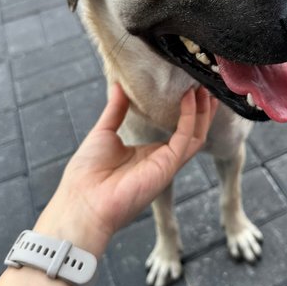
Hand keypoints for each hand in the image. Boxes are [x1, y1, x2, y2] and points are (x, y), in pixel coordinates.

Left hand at [34, 84, 217, 256]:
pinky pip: (185, 138)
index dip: (185, 111)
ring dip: (203, 112)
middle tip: (203, 84)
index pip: (175, 130)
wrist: (82, 201)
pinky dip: (190, 117)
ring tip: (204, 87)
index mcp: (147, 154)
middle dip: (201, 109)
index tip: (189, 89)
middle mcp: (161, 159)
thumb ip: (116, 109)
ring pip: (196, 134)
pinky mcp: (168, 165)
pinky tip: (188, 98)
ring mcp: (167, 163)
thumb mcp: (103, 132)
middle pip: (192, 131)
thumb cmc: (87, 174)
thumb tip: (118, 85)